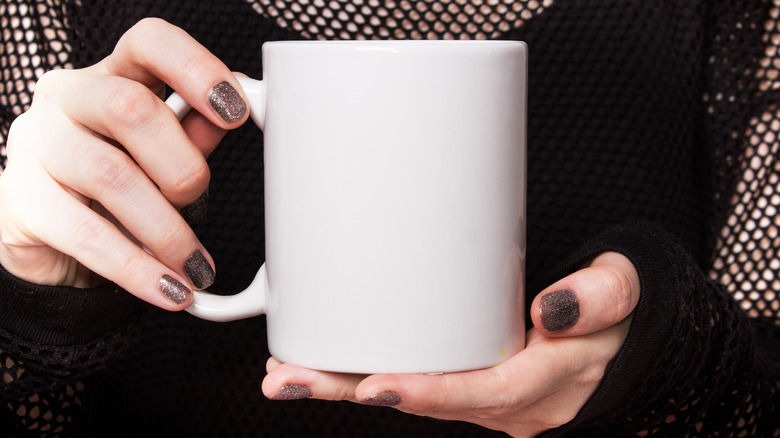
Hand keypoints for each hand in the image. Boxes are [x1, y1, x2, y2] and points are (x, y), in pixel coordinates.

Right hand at [0, 18, 248, 309]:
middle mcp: (67, 100)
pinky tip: (171, 290)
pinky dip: (138, 269)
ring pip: (111, 175)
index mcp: (112, 75)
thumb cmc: (119, 181)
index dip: (195, 69)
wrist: (54, 238)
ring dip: (168, 230)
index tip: (236, 112)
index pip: (148, 43)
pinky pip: (86, 235)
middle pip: (129, 109)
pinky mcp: (21, 203)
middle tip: (200, 201)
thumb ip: (195, 131)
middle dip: (182, 165)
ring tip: (196, 267)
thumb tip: (238, 112)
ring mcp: (36, 148)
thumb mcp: (162, 152)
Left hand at [262, 252, 639, 436]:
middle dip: (351, 391)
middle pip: (423, 402)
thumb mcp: (625, 294)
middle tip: (286, 378)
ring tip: (287, 372)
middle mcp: (509, 404)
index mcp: (544, 383)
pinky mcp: (476, 383)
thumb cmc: (624, 316)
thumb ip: (600, 297)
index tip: (369, 385)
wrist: (632, 345)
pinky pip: (422, 387)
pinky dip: (374, 379)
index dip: (425, 392)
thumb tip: (550, 308)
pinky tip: (334, 366)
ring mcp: (489, 399)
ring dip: (349, 386)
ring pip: (413, 398)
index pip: (478, 394)